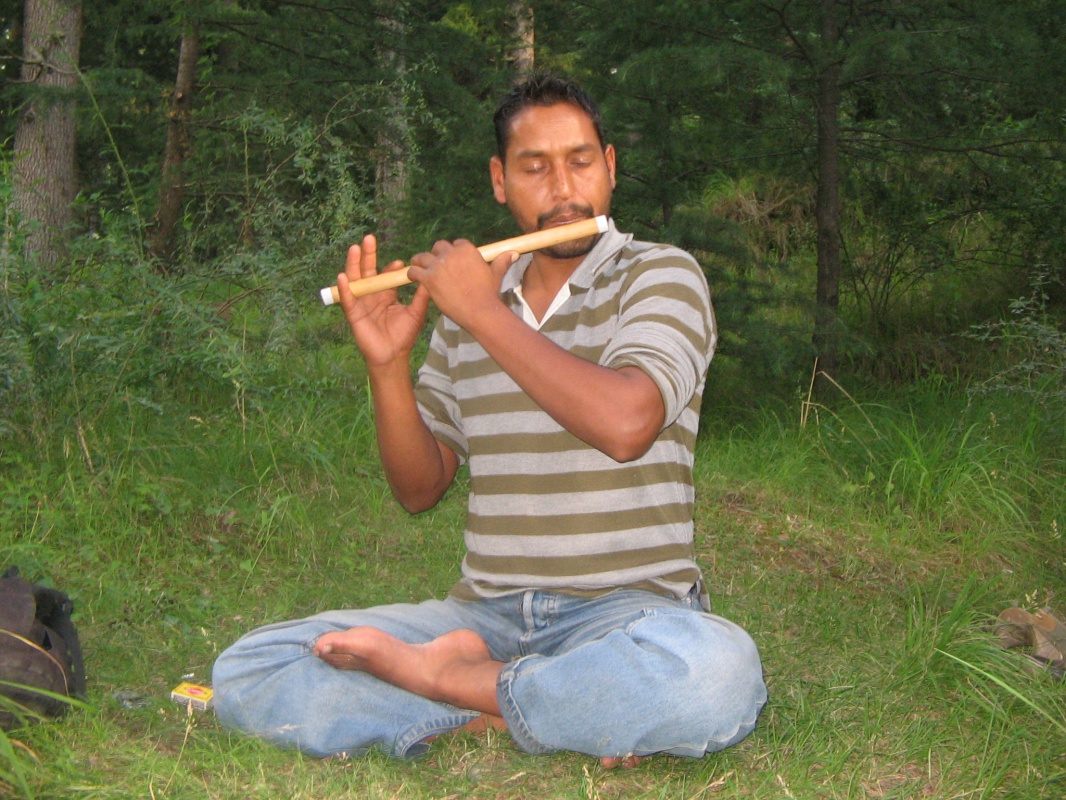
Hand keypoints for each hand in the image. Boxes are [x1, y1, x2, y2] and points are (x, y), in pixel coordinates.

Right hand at [336, 234, 431, 366]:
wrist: (393, 356)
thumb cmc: (404, 335)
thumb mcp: (416, 313)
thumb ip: (422, 296)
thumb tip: (431, 277)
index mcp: (386, 293)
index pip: (386, 274)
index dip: (390, 267)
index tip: (399, 263)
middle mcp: (372, 295)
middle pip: (368, 271)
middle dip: (368, 255)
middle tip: (369, 238)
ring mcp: (362, 303)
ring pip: (355, 280)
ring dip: (354, 264)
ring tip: (354, 249)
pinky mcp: (353, 314)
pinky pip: (347, 300)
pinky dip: (345, 289)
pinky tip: (343, 277)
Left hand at [407, 239, 515, 329]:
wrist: (479, 311)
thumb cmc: (489, 294)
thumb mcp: (496, 274)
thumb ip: (502, 261)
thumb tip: (515, 253)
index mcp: (467, 250)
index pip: (456, 244)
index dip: (452, 252)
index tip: (452, 262)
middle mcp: (451, 254)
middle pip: (438, 247)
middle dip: (436, 255)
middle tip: (435, 266)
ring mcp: (438, 266)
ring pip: (422, 257)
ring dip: (420, 262)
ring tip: (419, 267)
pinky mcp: (429, 278)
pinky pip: (415, 271)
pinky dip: (412, 274)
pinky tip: (413, 277)